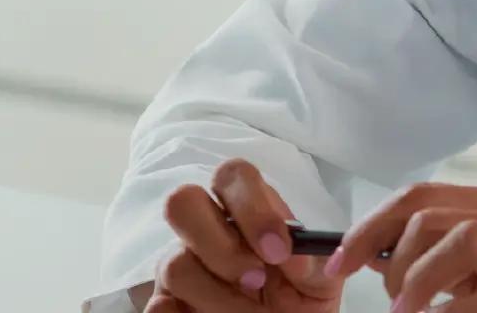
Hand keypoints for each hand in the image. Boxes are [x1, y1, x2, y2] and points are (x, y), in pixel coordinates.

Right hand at [150, 159, 342, 311]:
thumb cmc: (302, 301)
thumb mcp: (320, 279)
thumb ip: (314, 260)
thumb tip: (294, 256)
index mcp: (245, 211)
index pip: (234, 175)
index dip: (252, 209)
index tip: (278, 252)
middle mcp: (205, 229)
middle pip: (183, 201)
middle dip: (221, 246)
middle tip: (255, 278)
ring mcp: (180, 264)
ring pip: (174, 264)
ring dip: (219, 297)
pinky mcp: (167, 302)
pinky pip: (156, 306)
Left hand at [333, 183, 476, 312]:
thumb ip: (458, 255)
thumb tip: (387, 260)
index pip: (421, 196)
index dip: (370, 227)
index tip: (339, 261)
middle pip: (430, 214)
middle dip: (390, 258)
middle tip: (391, 300)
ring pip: (458, 241)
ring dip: (420, 282)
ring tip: (413, 312)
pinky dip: (458, 312)